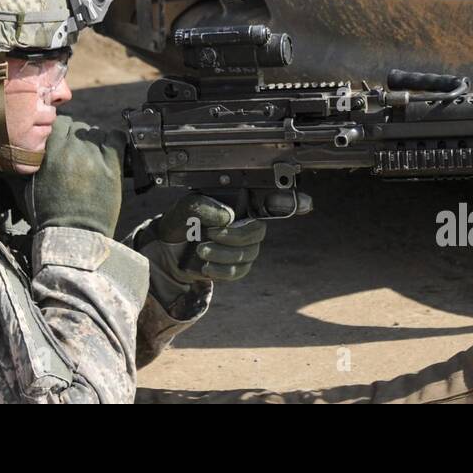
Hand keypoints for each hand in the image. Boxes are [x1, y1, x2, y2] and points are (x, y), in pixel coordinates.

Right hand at [23, 116, 126, 236]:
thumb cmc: (48, 214)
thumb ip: (31, 163)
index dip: (61, 131)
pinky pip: (117, 138)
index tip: (64, 140)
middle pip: (78, 126)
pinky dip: (114, 140)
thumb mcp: (29, 185)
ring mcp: (94, 156)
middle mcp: (73, 149)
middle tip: (78, 152)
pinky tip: (109, 151)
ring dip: (94, 140)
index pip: (59, 123)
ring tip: (93, 155)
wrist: (72, 234)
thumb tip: (29, 150)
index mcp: (51, 153)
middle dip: (77, 137)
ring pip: (97, 131)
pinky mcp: (113, 165)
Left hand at [133, 190, 311, 306]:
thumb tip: (227, 217)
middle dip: (236, 236)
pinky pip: (240, 271)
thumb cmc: (180, 220)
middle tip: (212, 235)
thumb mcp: (185, 207)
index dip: (289, 202)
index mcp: (238, 203)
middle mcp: (245, 223)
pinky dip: (223, 270)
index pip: (270, 201)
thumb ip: (203, 206)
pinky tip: (207, 267)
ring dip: (224, 254)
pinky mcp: (236, 265)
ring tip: (201, 251)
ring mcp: (243, 246)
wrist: (167, 248)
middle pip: (258, 232)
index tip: (306, 203)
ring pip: (248, 254)